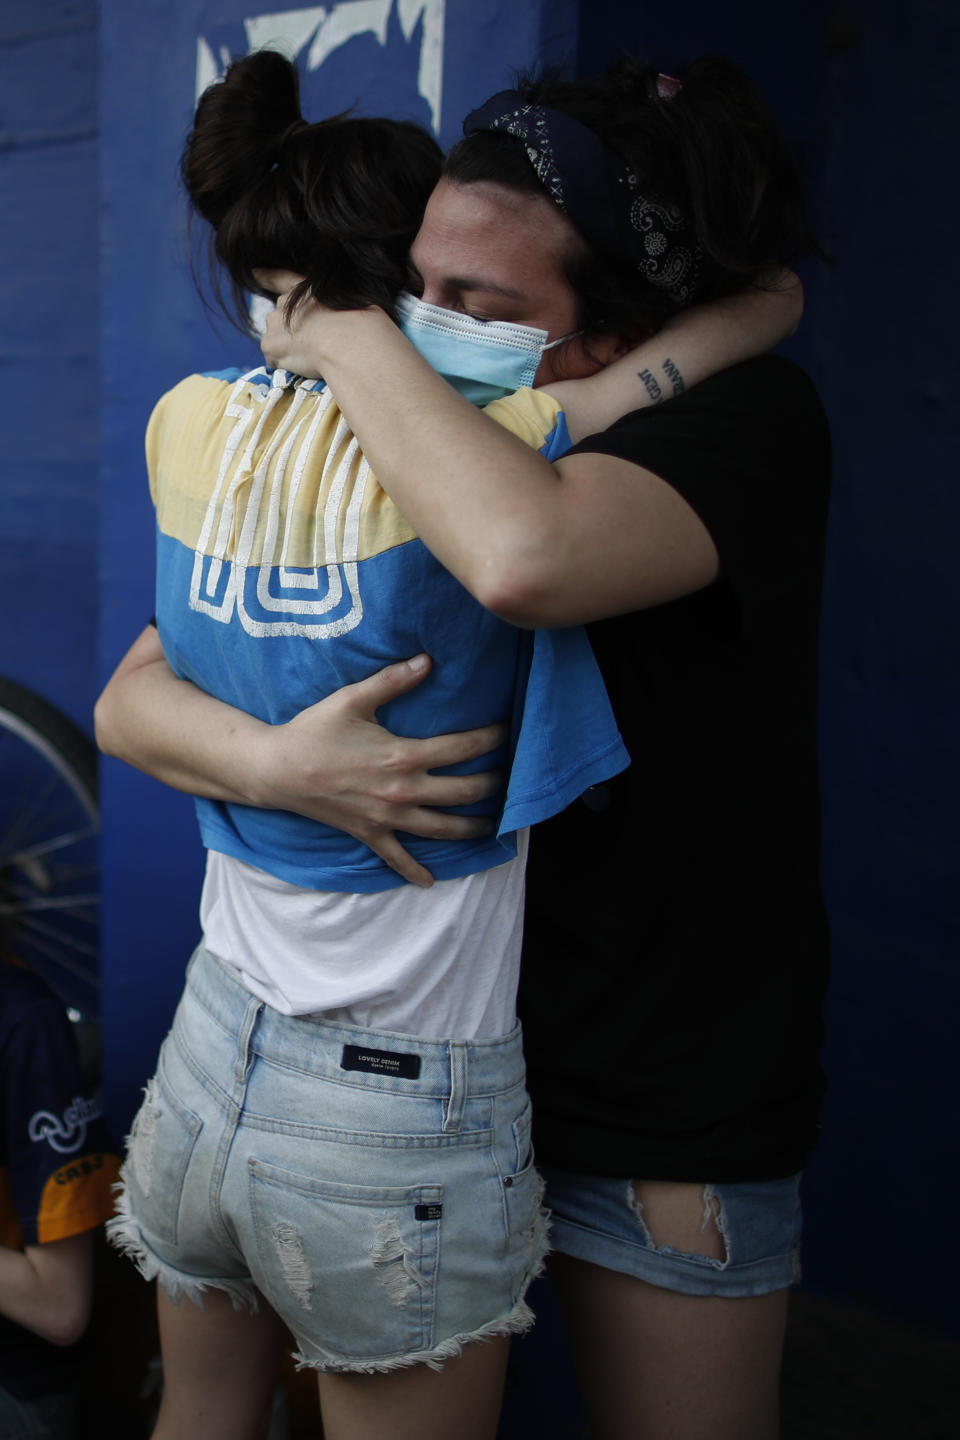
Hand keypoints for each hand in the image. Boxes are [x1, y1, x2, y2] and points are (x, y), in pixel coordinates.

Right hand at [251, 655, 505, 886]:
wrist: (277, 770)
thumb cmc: (314, 730)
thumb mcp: (352, 699)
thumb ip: (393, 681)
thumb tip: (428, 660)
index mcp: (403, 755)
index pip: (461, 748)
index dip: (490, 739)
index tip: (507, 732)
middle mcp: (402, 791)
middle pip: (463, 792)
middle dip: (493, 785)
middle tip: (510, 777)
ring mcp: (388, 817)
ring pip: (442, 829)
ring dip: (471, 827)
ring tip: (493, 824)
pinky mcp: (370, 833)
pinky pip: (396, 858)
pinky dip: (413, 871)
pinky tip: (430, 881)